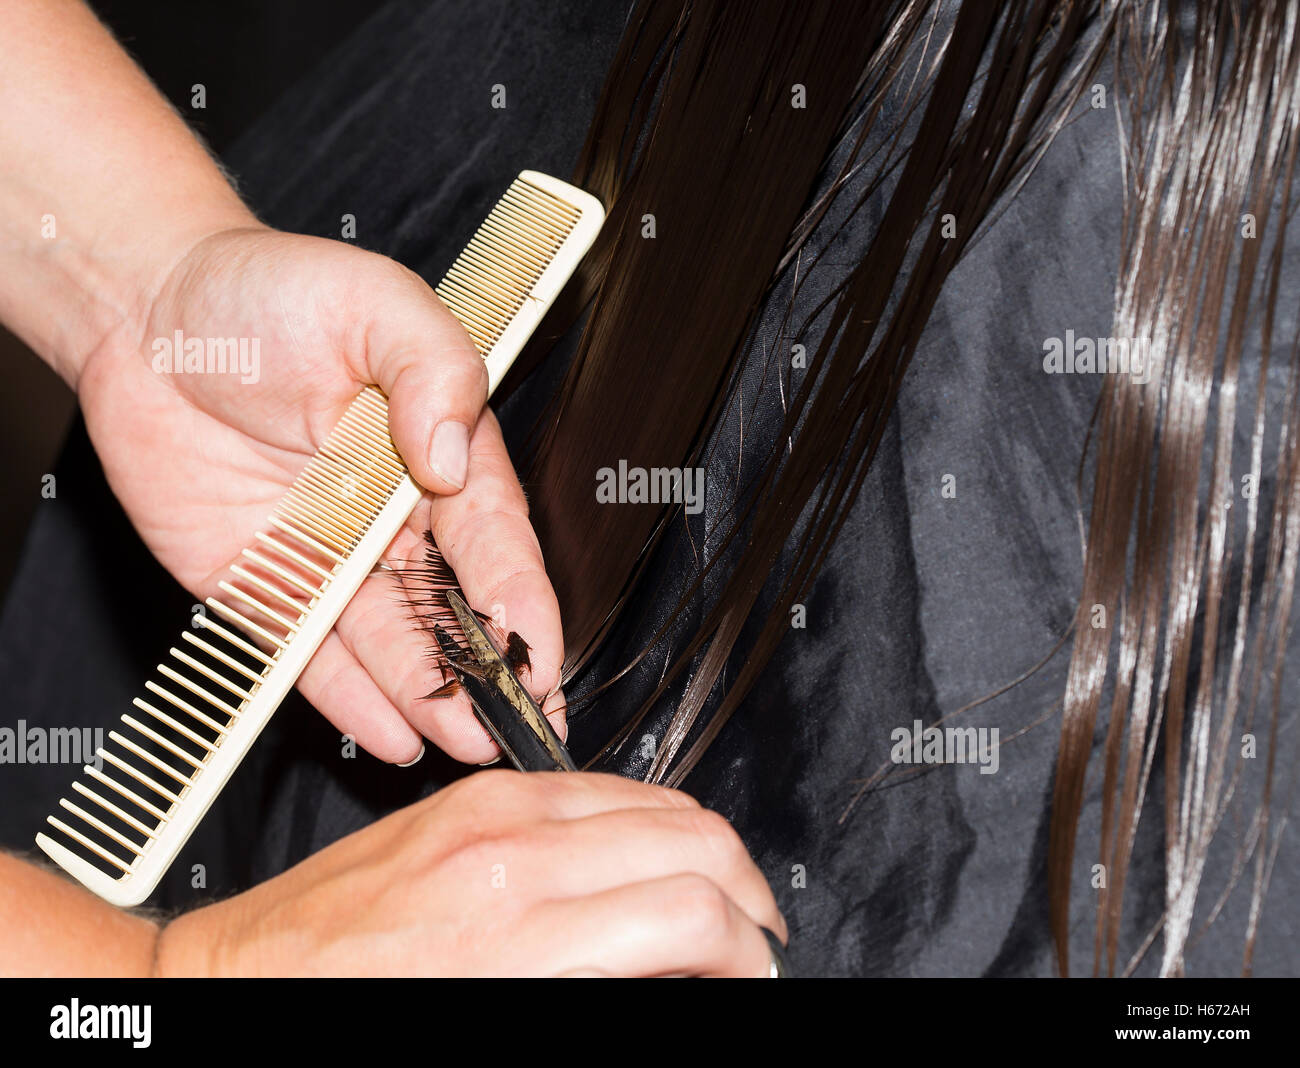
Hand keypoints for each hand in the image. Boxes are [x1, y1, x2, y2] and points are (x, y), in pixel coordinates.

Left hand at [76, 224, 564, 763]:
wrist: (147, 313)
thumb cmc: (269, 292)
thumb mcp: (376, 302)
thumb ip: (433, 369)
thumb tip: (450, 453)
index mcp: (440, 455)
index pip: (497, 544)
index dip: (524, 604)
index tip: (543, 655)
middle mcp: (395, 517)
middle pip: (455, 610)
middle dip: (492, 673)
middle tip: (521, 728)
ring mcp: (333, 558)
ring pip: (391, 643)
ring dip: (430, 698)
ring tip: (464, 745)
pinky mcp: (268, 585)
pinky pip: (313, 653)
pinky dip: (350, 699)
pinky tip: (392, 734)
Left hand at [156, 771, 787, 976]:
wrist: (248, 979)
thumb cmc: (355, 1013)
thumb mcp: (500, 1021)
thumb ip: (604, 981)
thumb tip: (677, 969)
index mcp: (521, 933)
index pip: (692, 912)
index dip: (747, 949)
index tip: (751, 970)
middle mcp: (517, 851)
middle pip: (695, 840)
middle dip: (747, 893)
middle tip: (751, 938)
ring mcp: (496, 807)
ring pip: (659, 798)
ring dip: (706, 849)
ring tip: (713, 896)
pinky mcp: (476, 791)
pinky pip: (598, 782)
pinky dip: (646, 817)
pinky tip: (645, 854)